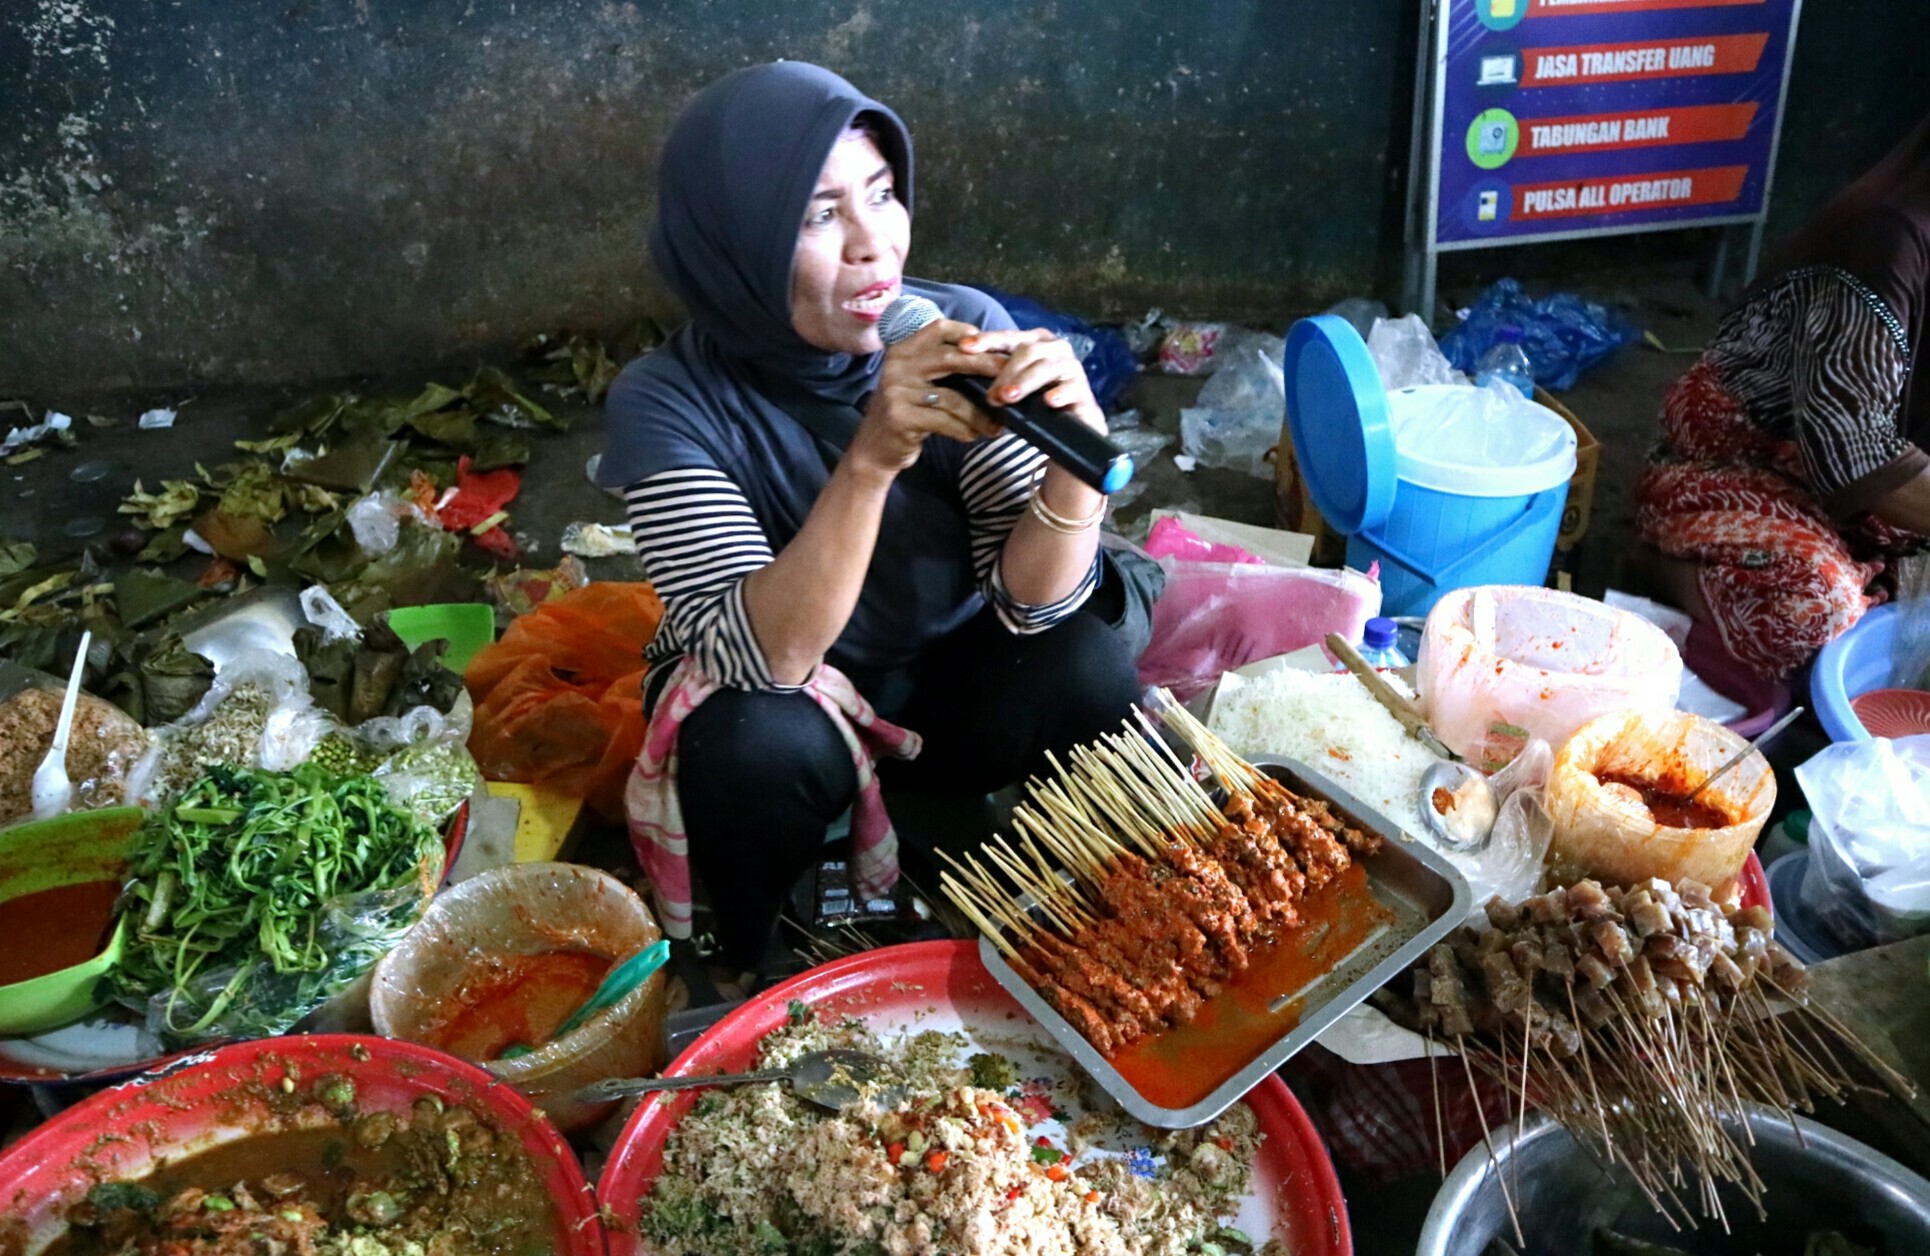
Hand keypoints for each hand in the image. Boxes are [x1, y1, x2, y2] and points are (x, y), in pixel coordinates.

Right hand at [845, 317, 1005, 479]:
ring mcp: (897, 390)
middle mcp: (898, 365)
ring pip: (952, 397)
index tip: (993, 344)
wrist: (875, 447)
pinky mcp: (901, 417)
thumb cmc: (908, 411)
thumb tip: (995, 361)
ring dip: (979, 413)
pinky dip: (964, 429)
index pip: (939, 329)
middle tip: (1011, 380)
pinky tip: (975, 436)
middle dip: (986, 367)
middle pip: (952, 358)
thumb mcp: (919, 381)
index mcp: (904, 350)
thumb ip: (945, 367)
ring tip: (997, 423)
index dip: (967, 333)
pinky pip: (944, 421)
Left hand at [959, 327, 1107, 435]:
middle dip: (1005, 372)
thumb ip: (994, 375)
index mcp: (1036, 341)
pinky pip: (1071, 388)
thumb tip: (962, 369)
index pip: (1008, 337)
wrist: (1068, 428)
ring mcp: (1071, 367)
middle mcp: (1055, 348)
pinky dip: (1058, 394)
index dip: (986, 340)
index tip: (964, 347)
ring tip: (1008, 397)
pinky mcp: (1083, 389)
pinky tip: (1048, 402)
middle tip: (990, 393)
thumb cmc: (1035, 402)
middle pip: (1027, 352)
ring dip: (1025, 382)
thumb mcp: (1013, 386)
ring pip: (1046, 368)